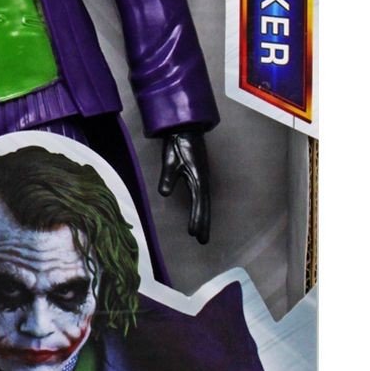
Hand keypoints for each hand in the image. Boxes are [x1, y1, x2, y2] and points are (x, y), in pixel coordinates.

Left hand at [158, 129, 211, 243]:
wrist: (185, 128)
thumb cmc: (177, 144)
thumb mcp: (169, 160)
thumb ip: (167, 177)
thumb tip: (164, 193)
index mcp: (198, 178)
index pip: (199, 203)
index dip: (197, 219)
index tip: (194, 233)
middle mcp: (203, 180)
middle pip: (205, 206)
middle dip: (203, 224)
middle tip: (203, 242)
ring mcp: (203, 179)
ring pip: (205, 203)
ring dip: (203, 218)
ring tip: (201, 235)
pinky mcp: (199, 177)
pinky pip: (202, 197)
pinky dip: (201, 209)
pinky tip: (199, 216)